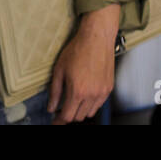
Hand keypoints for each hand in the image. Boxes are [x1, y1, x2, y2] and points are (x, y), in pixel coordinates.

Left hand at [47, 3, 120, 123]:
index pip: (68, 116)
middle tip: (62, 108)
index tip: (55, 121)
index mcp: (78, 91)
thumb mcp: (59, 70)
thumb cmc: (78, 50)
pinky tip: (84, 94)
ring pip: (90, 112)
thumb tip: (51, 106)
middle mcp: (92, 94)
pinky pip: (99, 104)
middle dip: (69, 115)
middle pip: (79, 117)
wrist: (96, 38)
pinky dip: (91, 104)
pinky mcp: (109, 88)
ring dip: (81, 110)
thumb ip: (55, 91)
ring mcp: (102, 92)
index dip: (59, 120)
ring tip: (73, 100)